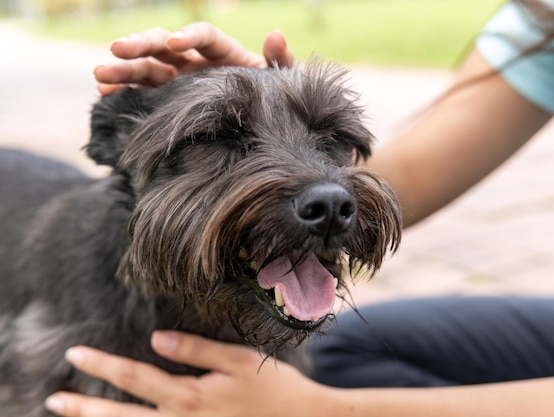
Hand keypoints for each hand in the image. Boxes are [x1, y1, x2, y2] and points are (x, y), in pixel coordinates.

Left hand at [44, 331, 326, 416]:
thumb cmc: (272, 388)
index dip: (102, 365)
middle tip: (53, 398)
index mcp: (189, 396)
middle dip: (84, 406)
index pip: (134, 378)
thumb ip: (197, 349)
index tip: (75, 353)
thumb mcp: (238, 360)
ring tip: (72, 416)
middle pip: (120, 416)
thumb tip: (157, 338)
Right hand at [94, 22, 293, 94]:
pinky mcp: (168, 98)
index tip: (177, 44)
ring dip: (122, 69)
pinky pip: (143, 92)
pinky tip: (105, 96)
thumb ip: (280, 60)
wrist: (262, 124)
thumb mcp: (281, 80)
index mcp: (222, 51)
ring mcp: (178, 79)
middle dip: (140, 46)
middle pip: (163, 45)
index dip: (189, 36)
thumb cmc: (272, 96)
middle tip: (116, 50)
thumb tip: (275, 36)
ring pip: (146, 68)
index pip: (202, 36)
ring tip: (100, 76)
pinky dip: (124, 92)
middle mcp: (194, 61)